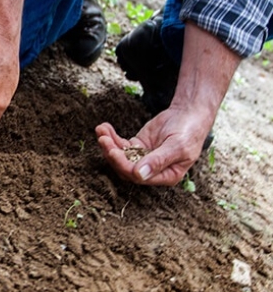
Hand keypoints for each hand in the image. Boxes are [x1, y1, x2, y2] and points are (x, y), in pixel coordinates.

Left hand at [95, 105, 212, 185]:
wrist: (189, 114)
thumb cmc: (189, 132)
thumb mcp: (177, 146)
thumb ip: (158, 161)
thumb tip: (139, 175)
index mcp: (166, 176)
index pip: (139, 177)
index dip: (124, 165)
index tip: (113, 151)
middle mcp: (152, 170)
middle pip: (125, 168)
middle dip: (112, 154)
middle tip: (103, 139)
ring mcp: (143, 158)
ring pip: (120, 156)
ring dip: (108, 144)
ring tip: (101, 130)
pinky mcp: (138, 146)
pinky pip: (121, 145)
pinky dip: (111, 137)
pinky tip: (104, 127)